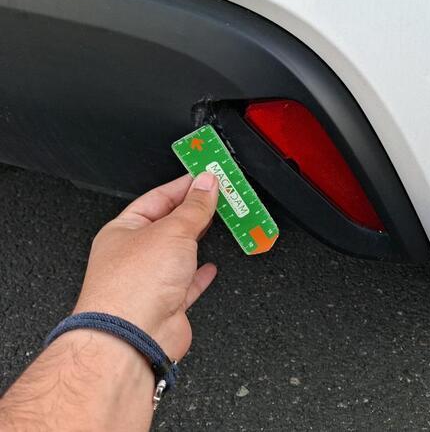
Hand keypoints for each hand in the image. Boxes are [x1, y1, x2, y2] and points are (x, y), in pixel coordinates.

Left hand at [73, 172, 219, 360]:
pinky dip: (201, 274)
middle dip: (195, 209)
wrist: (132, 338)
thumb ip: (194, 207)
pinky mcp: (167, 304)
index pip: (159, 197)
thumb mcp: (172, 231)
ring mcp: (151, 280)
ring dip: (200, 238)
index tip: (207, 175)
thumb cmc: (132, 286)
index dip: (185, 185)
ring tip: (220, 221)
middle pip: (170, 223)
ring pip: (181, 252)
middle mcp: (134, 254)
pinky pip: (187, 283)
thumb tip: (207, 184)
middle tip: (220, 193)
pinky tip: (211, 266)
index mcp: (124, 229)